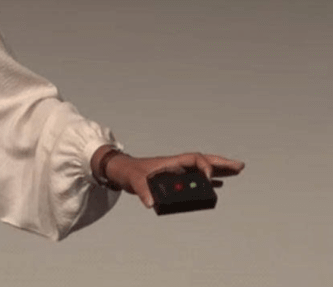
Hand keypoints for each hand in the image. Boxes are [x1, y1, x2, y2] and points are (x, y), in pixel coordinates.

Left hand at [104, 151, 244, 208]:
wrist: (122, 171)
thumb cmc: (129, 172)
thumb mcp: (135, 181)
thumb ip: (143, 192)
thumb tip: (151, 204)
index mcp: (171, 162)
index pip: (195, 159)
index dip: (205, 167)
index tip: (210, 180)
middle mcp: (177, 165)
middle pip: (204, 161)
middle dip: (222, 163)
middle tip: (240, 166)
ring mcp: (177, 171)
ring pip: (202, 169)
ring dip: (220, 170)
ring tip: (237, 172)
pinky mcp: (175, 179)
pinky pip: (196, 178)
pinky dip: (209, 180)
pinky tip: (218, 185)